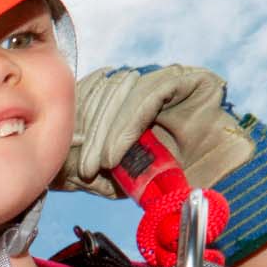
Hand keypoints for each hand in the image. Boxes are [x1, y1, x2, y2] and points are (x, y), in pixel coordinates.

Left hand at [59, 64, 249, 197]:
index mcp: (125, 100)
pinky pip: (147, 97)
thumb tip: (51, 166)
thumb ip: (88, 164)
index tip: (60, 153)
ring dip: (105, 134)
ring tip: (97, 166)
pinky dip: (127, 127)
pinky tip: (115, 154)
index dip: (74, 121)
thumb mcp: (117, 176)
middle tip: (78, 168)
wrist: (215, 189)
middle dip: (88, 131)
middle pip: (103, 92)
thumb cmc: (166, 185)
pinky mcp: (186, 78)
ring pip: (121, 93)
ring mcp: (166, 77)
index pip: (91, 96)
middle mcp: (145, 83)